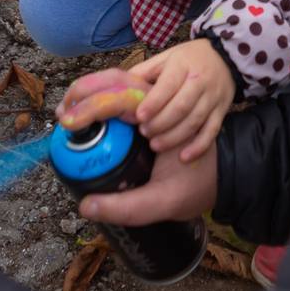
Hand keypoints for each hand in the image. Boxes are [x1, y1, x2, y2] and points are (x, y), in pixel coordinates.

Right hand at [55, 66, 218, 221]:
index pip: (118, 98)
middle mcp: (156, 103)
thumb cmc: (198, 186)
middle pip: (113, 83)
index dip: (89, 106)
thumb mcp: (163, 202)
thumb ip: (126, 207)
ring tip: (68, 115)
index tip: (68, 122)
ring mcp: (153, 105)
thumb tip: (85, 206)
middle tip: (62, 117)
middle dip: (83, 93)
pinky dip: (101, 101)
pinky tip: (85, 118)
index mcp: (160, 115)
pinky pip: (122, 97)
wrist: (227, 177)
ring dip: (89, 93)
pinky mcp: (150, 113)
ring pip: (116, 86)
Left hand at [131, 39, 235, 160]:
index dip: (153, 103)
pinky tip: (184, 157)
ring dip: (174, 137)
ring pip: (194, 121)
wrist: (226, 57)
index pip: (167, 86)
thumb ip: (145, 71)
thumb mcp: (167, 57)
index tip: (139, 117)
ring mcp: (213, 98)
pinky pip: (211, 131)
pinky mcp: (222, 111)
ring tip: (155, 145)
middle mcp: (200, 81)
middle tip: (144, 132)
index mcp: (182, 65)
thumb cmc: (190, 58)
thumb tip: (121, 87)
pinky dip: (199, 146)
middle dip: (160, 123)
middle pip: (181, 107)